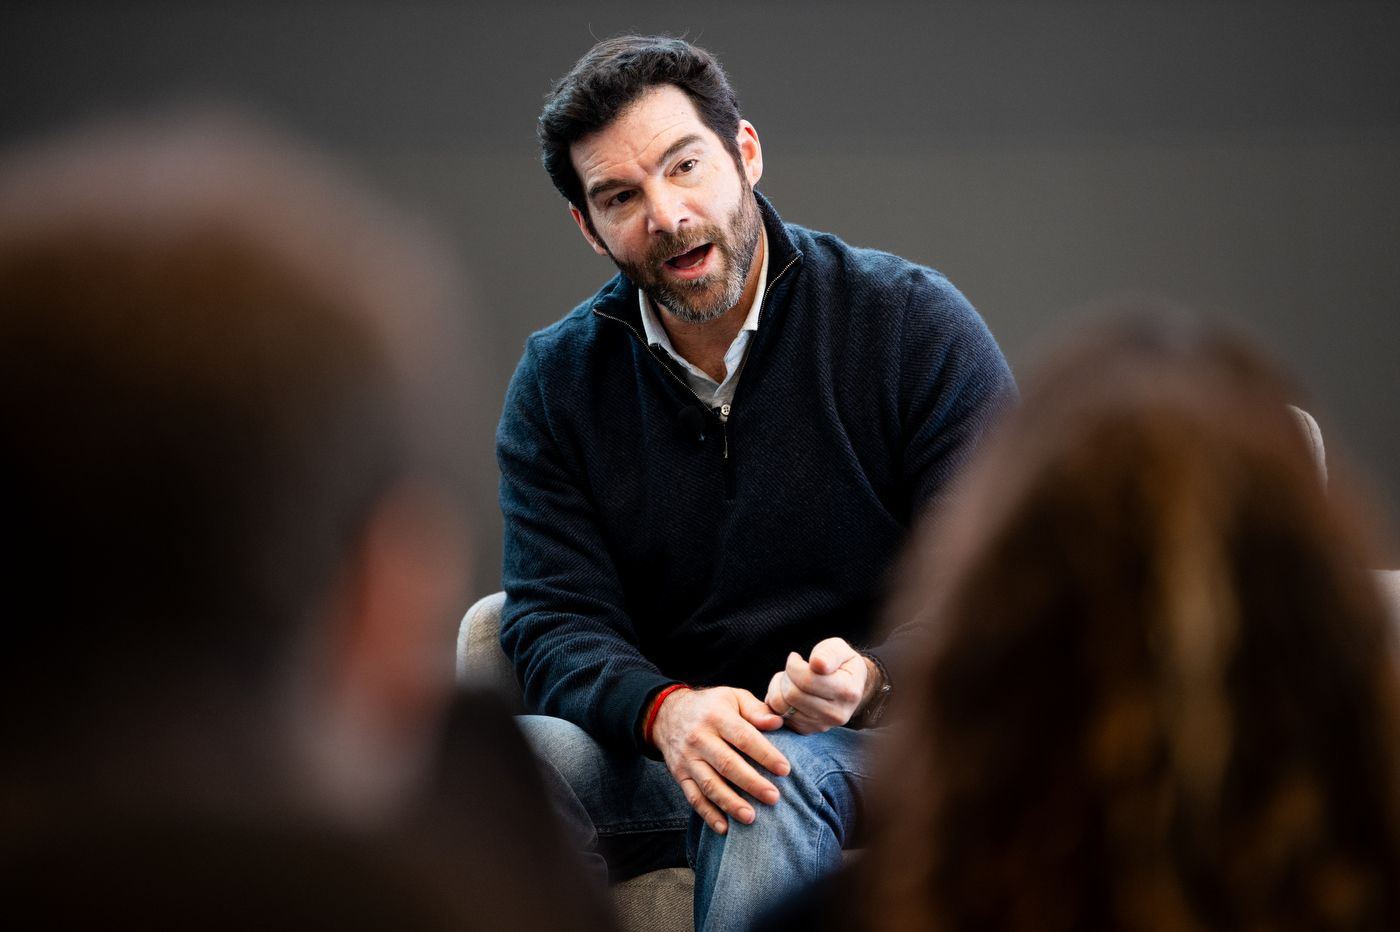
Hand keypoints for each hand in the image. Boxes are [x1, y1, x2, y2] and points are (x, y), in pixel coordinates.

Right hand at [649, 686, 790, 834]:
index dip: (765, 754)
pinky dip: (708, 815)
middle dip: (751, 783)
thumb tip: (778, 723)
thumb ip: (756, 710)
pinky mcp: (680, 775)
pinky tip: (724, 828)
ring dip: (731, 803)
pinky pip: (693, 798)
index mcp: (717, 716)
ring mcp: (688, 759)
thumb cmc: (710, 706)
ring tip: (751, 817)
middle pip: (727, 764)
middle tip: (773, 798)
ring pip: (710, 785)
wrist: (666, 714)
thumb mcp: (733, 697)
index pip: (744, 737)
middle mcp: (699, 738)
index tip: (785, 770)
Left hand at [765, 638, 876, 734]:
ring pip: (783, 706)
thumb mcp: (838, 649)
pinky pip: (779, 715)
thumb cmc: (837, 663)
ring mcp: (822, 725)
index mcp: (847, 692)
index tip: (795, 657)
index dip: (793, 665)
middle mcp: (837, 714)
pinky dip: (776, 700)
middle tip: (792, 667)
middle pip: (793, 694)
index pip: (807, 680)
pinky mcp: (807, 730)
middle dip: (786, 675)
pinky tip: (786, 690)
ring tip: (788, 678)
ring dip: (778, 687)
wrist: (845, 685)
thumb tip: (818, 663)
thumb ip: (830, 653)